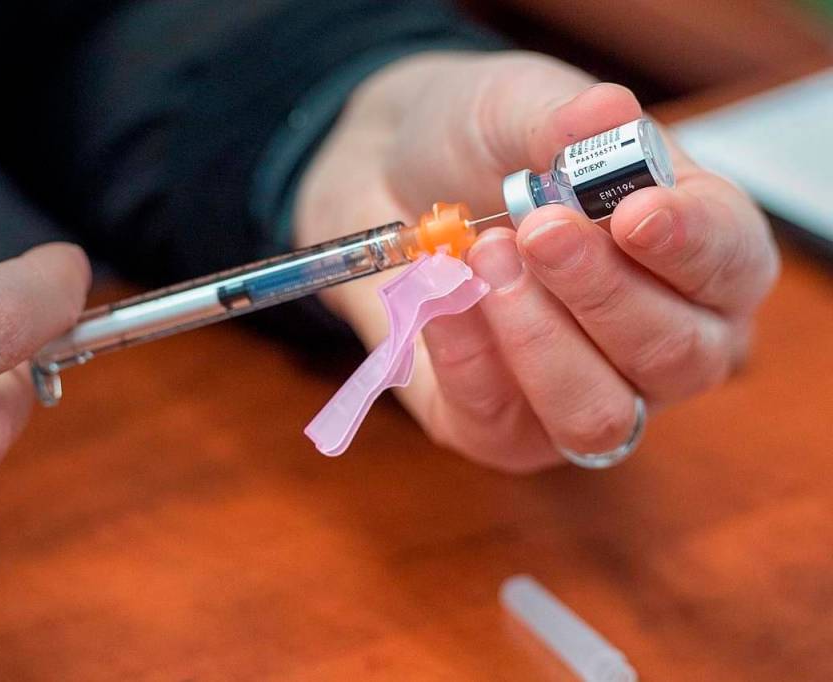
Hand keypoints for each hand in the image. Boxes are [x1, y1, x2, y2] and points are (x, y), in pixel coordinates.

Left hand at [294, 52, 777, 471]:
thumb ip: (563, 122)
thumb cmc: (481, 147)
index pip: (731, 266)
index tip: (632, 213)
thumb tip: (607, 114)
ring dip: (536, 338)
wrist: (393, 184)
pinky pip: (502, 424)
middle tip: (533, 231)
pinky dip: (467, 358)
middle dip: (598, 292)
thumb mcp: (516, 109)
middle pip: (675, 355)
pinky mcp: (508, 433)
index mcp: (699, 251)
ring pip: (598, 415)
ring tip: (481, 259)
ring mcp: (591, 395)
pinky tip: (441, 300)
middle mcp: (665, 339)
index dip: (689, 246)